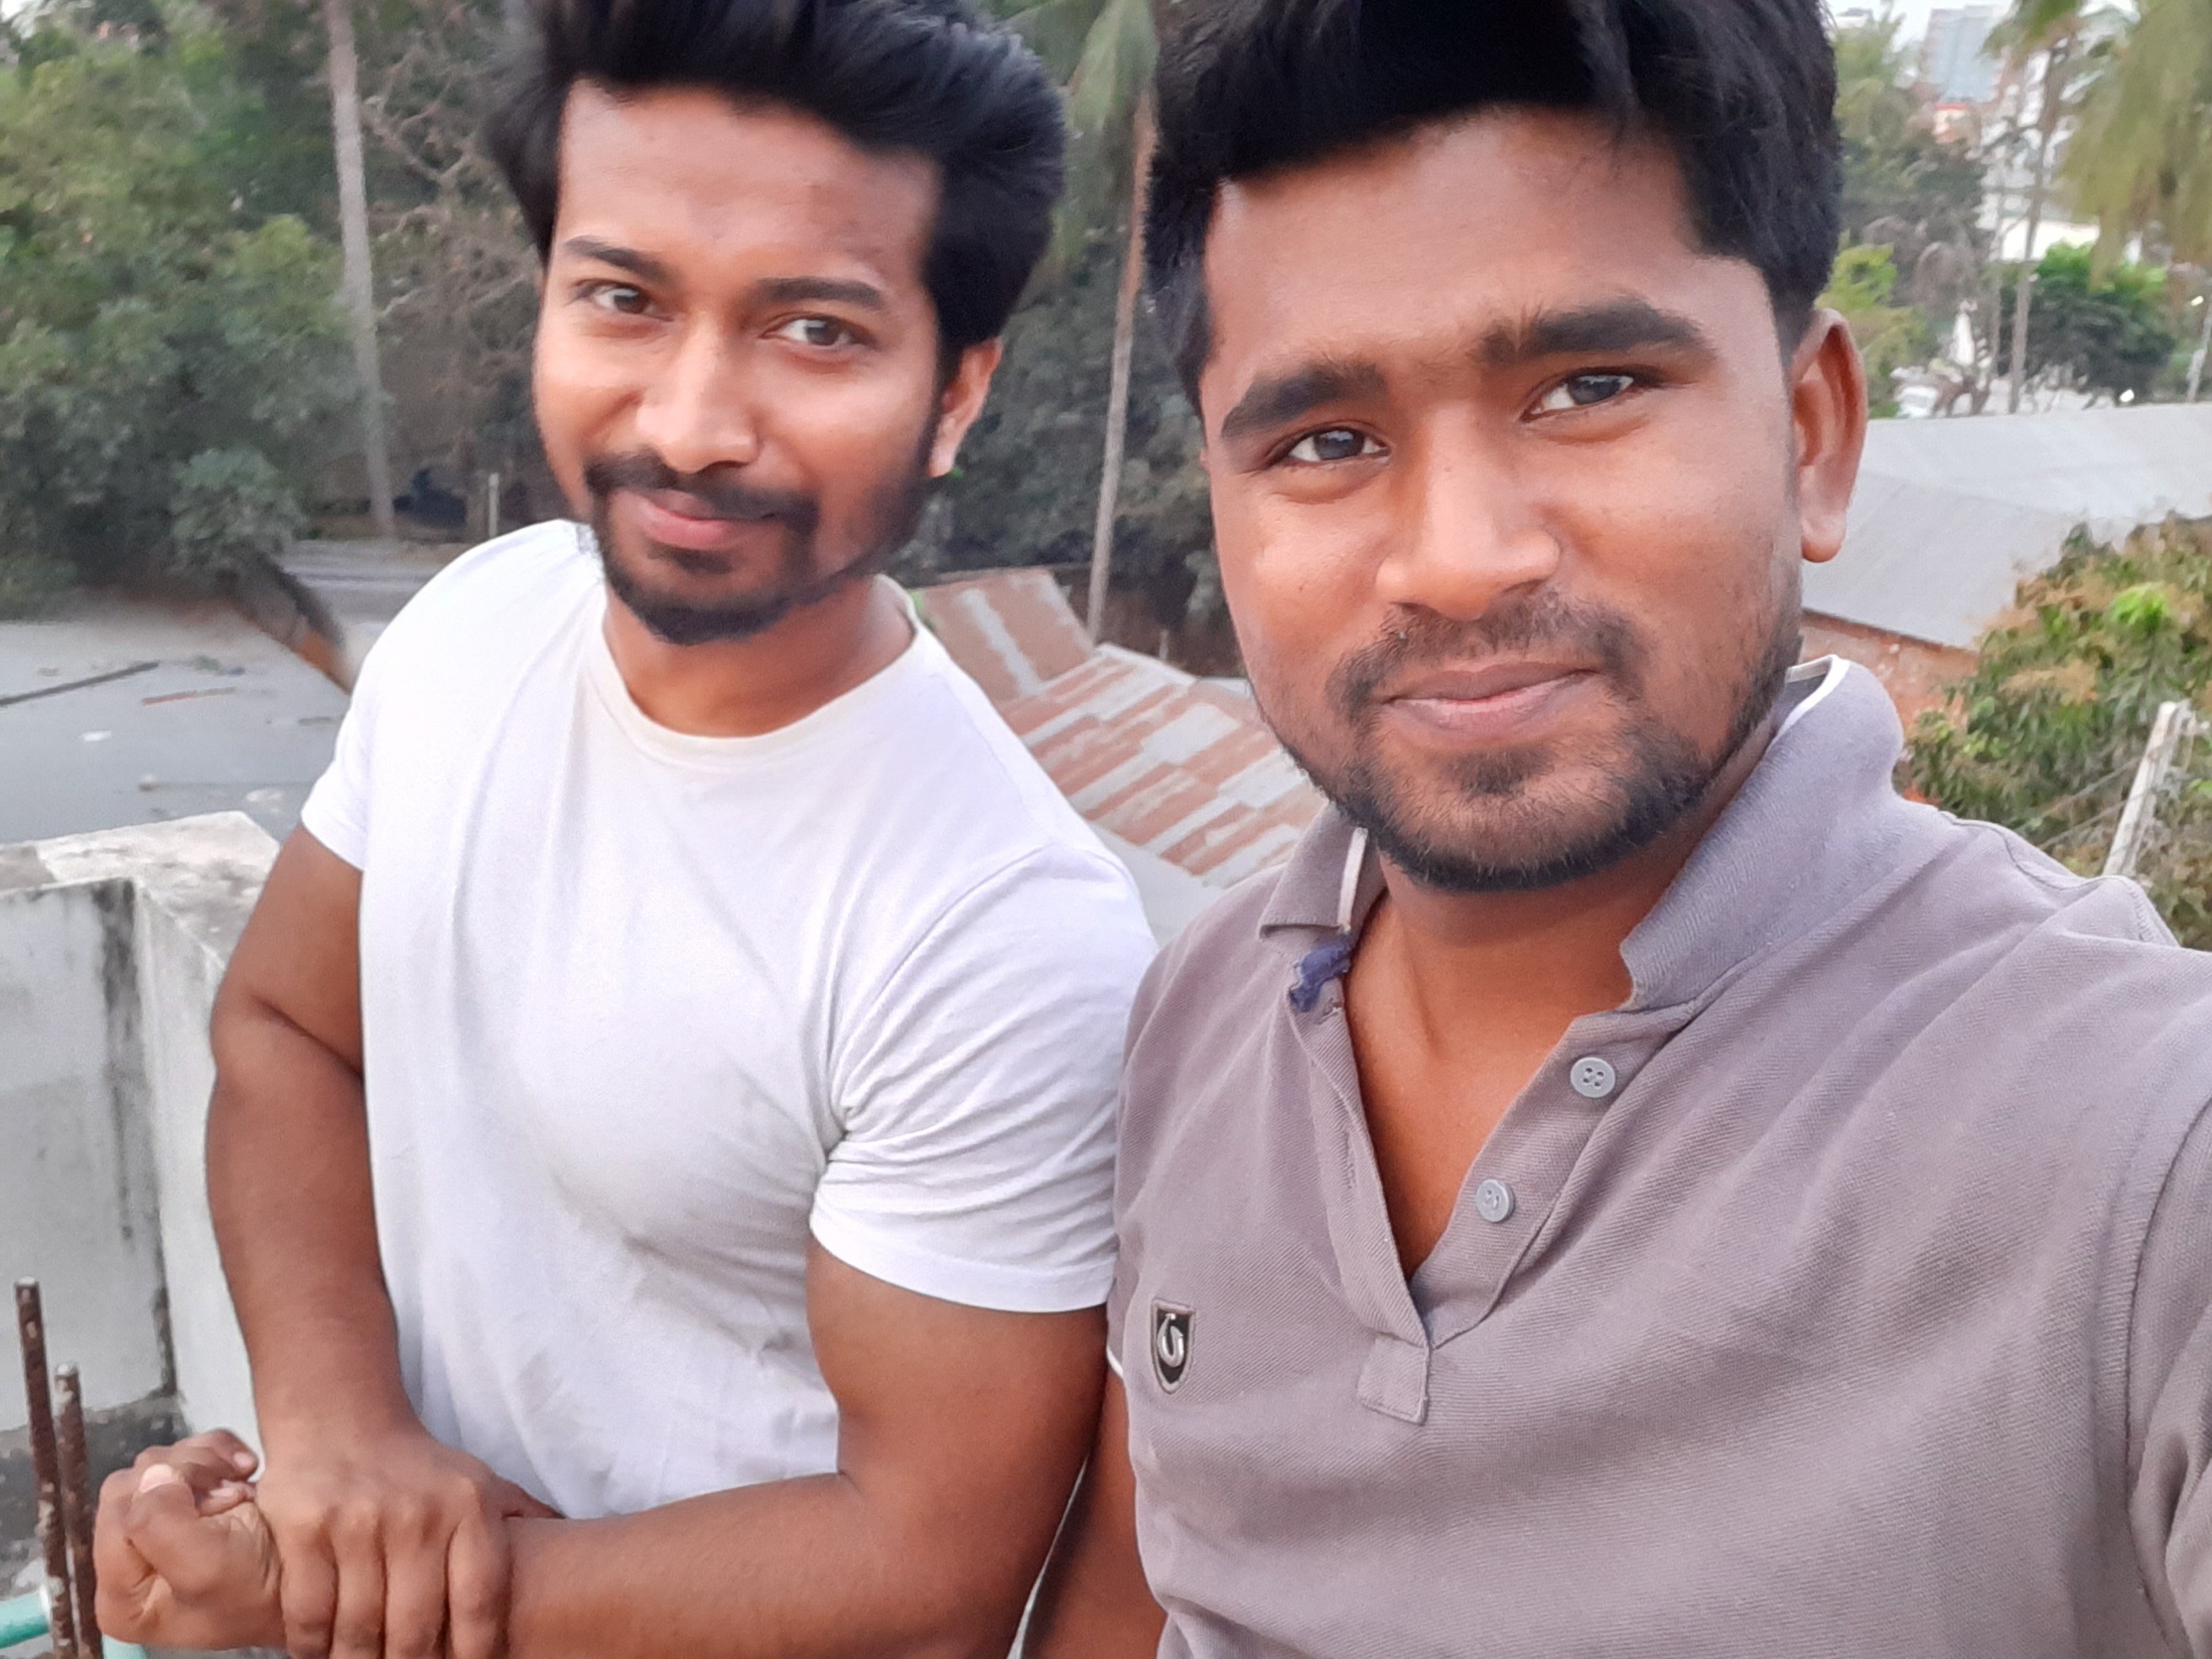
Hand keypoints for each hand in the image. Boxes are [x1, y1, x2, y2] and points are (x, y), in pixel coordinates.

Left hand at [95, 1431, 286, 1651]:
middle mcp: (132, 1559)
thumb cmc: (265, 1589)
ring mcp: (159, 1526)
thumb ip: (160, 1525)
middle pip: (134, 1482)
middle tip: (235, 1495)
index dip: (167, 1496)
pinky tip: (245, 1470)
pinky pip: (187, 1452)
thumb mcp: (207, 1568)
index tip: (222, 1505)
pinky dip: (220, 1452)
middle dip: (188, 1477)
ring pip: (160, 1462)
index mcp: (122, 1593)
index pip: (116, 1513)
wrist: (319, 1580)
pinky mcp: (188, 1500)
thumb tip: (152, 1474)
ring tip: (244, 1488)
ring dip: (209, 1464)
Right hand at [254, 1419, 557, 1658]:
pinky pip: (309, 1615)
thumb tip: (572, 1551)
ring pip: (359, 1631)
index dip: (478, 1654)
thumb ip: (522, 1520)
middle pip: (416, 1631)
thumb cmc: (419, 1469)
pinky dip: (312, 1648)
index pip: (481, 1604)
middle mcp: (418, 1514)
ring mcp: (359, 1521)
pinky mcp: (305, 1528)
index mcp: (469, 1507)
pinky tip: (320, 1653)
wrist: (342, 1420)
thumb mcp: (480, 1484)